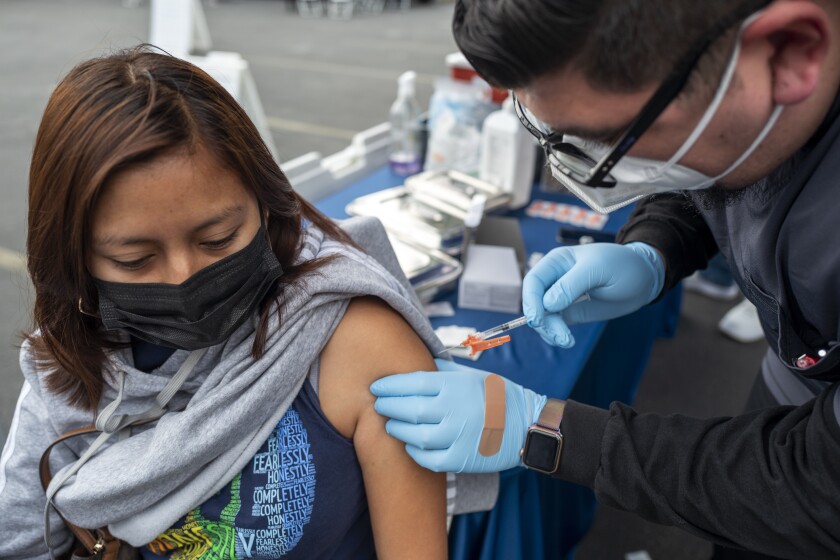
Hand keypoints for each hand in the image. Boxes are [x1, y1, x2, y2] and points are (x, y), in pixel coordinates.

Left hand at [370, 359, 546, 472]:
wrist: (526, 424)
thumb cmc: (495, 395)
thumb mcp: (470, 375)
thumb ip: (441, 371)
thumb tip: (413, 364)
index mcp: (455, 385)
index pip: (412, 383)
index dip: (389, 385)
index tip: (376, 387)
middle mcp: (455, 409)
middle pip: (409, 408)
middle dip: (388, 406)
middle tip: (378, 405)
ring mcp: (459, 436)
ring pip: (415, 436)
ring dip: (397, 430)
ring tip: (390, 425)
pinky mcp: (462, 459)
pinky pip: (429, 459)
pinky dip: (414, 452)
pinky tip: (409, 444)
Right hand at [522, 242, 663, 346]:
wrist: (643, 279)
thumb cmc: (621, 265)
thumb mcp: (598, 269)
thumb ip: (571, 285)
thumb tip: (547, 305)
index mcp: (557, 262)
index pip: (533, 281)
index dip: (531, 300)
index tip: (538, 320)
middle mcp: (554, 279)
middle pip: (535, 302)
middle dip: (543, 321)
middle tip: (560, 336)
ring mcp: (561, 298)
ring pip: (543, 318)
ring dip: (550, 332)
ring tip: (567, 341)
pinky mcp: (570, 312)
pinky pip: (554, 326)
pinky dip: (556, 335)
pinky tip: (567, 340)